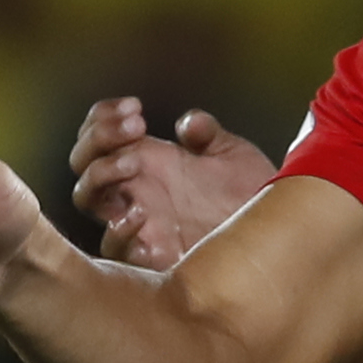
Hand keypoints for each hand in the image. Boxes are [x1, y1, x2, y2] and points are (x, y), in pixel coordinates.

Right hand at [70, 98, 278, 268]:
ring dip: (101, 173)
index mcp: (147, 162)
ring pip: (87, 198)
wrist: (279, 233)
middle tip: (137, 126)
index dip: (104, 118)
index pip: (99, 136)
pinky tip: (140, 213)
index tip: (135, 107)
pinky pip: (114, 248)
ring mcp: (139, 221)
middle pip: (83, 163)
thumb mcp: (233, 155)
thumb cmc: (252, 194)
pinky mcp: (153, 255)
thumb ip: (208, 134)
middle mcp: (135, 190)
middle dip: (100, 138)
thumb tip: (190, 123)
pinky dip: (118, 230)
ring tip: (134, 161)